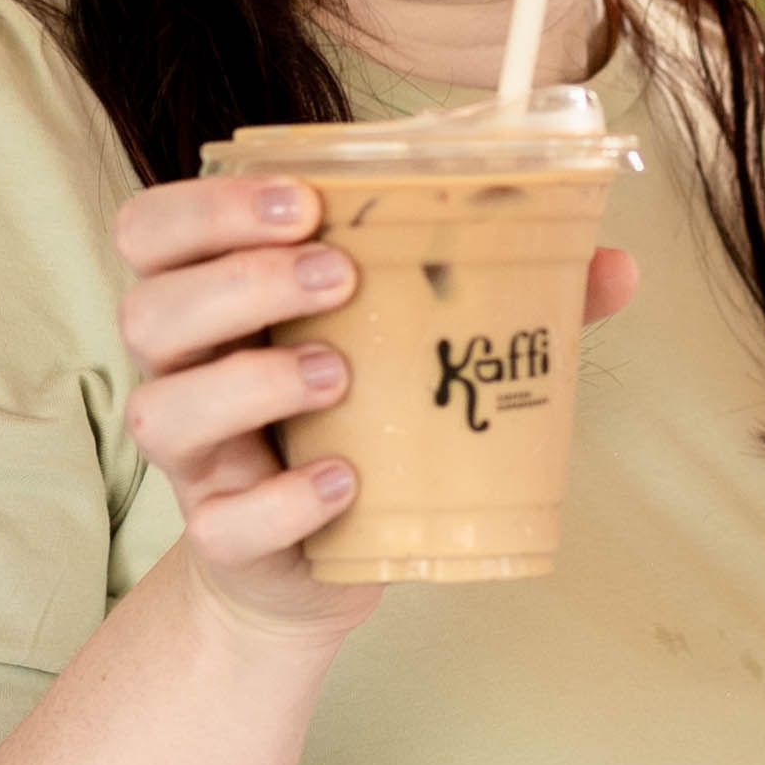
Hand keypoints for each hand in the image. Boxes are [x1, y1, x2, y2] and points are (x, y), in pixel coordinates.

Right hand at [109, 172, 634, 653]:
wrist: (316, 563)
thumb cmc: (357, 423)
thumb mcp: (415, 349)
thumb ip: (505, 299)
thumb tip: (615, 264)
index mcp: (213, 300)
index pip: (155, 229)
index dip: (211, 207)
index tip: (306, 201)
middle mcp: (184, 372)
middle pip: (148, 306)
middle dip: (241, 280)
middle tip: (339, 276)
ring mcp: (197, 461)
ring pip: (163, 411)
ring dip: (251, 383)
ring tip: (339, 374)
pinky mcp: (223, 537)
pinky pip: (223, 521)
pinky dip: (285, 500)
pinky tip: (347, 479)